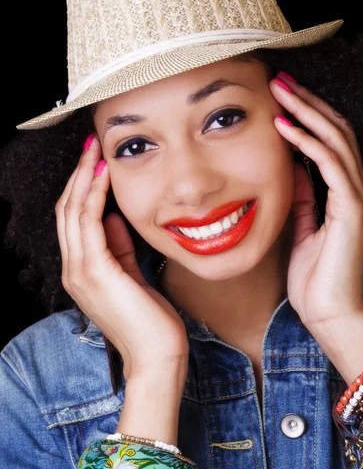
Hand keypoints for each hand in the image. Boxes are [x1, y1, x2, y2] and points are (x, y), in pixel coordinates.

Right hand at [55, 134, 188, 380]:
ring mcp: (80, 271)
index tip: (95, 160)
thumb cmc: (150, 319)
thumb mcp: (131, 274)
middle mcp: (73, 269)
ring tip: (95, 151)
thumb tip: (115, 218)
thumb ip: (119, 247)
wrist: (157, 356)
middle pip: (67, 209)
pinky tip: (105, 175)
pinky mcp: (95, 271)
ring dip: (84, 177)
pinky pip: (89, 222)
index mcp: (81, 270)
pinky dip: (95, 195)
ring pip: (73, 211)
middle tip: (92, 145)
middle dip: (79, 174)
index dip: (82, 187)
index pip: (74, 219)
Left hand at [269, 73, 362, 330]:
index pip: (328, 140)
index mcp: (341, 191)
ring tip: (281, 90)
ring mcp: (355, 196)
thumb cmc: (314, 275)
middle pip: (335, 130)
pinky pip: (329, 165)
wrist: (328, 313)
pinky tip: (286, 126)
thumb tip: (291, 167)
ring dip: (307, 111)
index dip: (308, 114)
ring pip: (335, 139)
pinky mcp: (350, 208)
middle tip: (280, 79)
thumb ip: (303, 196)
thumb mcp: (302, 225)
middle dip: (307, 101)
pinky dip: (307, 142)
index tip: (282, 95)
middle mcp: (353, 187)